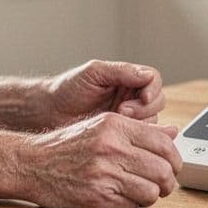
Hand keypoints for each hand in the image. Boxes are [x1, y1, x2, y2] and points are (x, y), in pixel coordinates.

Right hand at [16, 113, 182, 207]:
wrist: (31, 163)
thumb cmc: (67, 146)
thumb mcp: (101, 126)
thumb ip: (139, 130)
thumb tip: (173, 133)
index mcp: (115, 126)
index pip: (164, 144)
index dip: (175, 160)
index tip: (172, 167)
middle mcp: (110, 148)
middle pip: (163, 170)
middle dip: (167, 182)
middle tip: (161, 185)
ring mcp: (103, 175)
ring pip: (151, 192)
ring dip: (150, 196)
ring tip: (139, 192)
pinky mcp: (96, 198)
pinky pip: (131, 207)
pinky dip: (130, 206)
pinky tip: (119, 198)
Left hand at [45, 60, 165, 127]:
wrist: (49, 112)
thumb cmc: (68, 89)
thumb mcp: (94, 73)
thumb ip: (122, 71)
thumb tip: (147, 75)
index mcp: (128, 78)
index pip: (153, 80)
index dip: (152, 89)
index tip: (143, 97)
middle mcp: (132, 96)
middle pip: (158, 101)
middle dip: (144, 108)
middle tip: (122, 111)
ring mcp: (128, 117)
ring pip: (152, 121)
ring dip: (138, 123)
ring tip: (115, 121)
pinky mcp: (122, 135)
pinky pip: (139, 137)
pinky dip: (134, 136)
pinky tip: (120, 135)